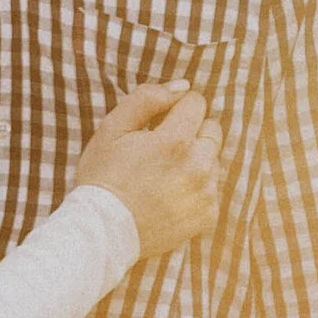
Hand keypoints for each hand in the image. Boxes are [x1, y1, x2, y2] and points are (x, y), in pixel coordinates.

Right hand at [76, 83, 221, 257]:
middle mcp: (198, 166)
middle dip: (192, 132)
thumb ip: (147, 99)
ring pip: (214, 159)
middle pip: (212, 129)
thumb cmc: (103, 177)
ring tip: (164, 175)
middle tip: (163, 149)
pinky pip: (212, 188)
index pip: (196, 102)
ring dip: (196, 160)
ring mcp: (206, 193)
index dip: (176, 108)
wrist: (104, 232)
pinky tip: (170, 195)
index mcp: (175, 140)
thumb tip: (182, 86)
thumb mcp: (112, 129)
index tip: (160, 122)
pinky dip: (196, 188)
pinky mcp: (208, 215)